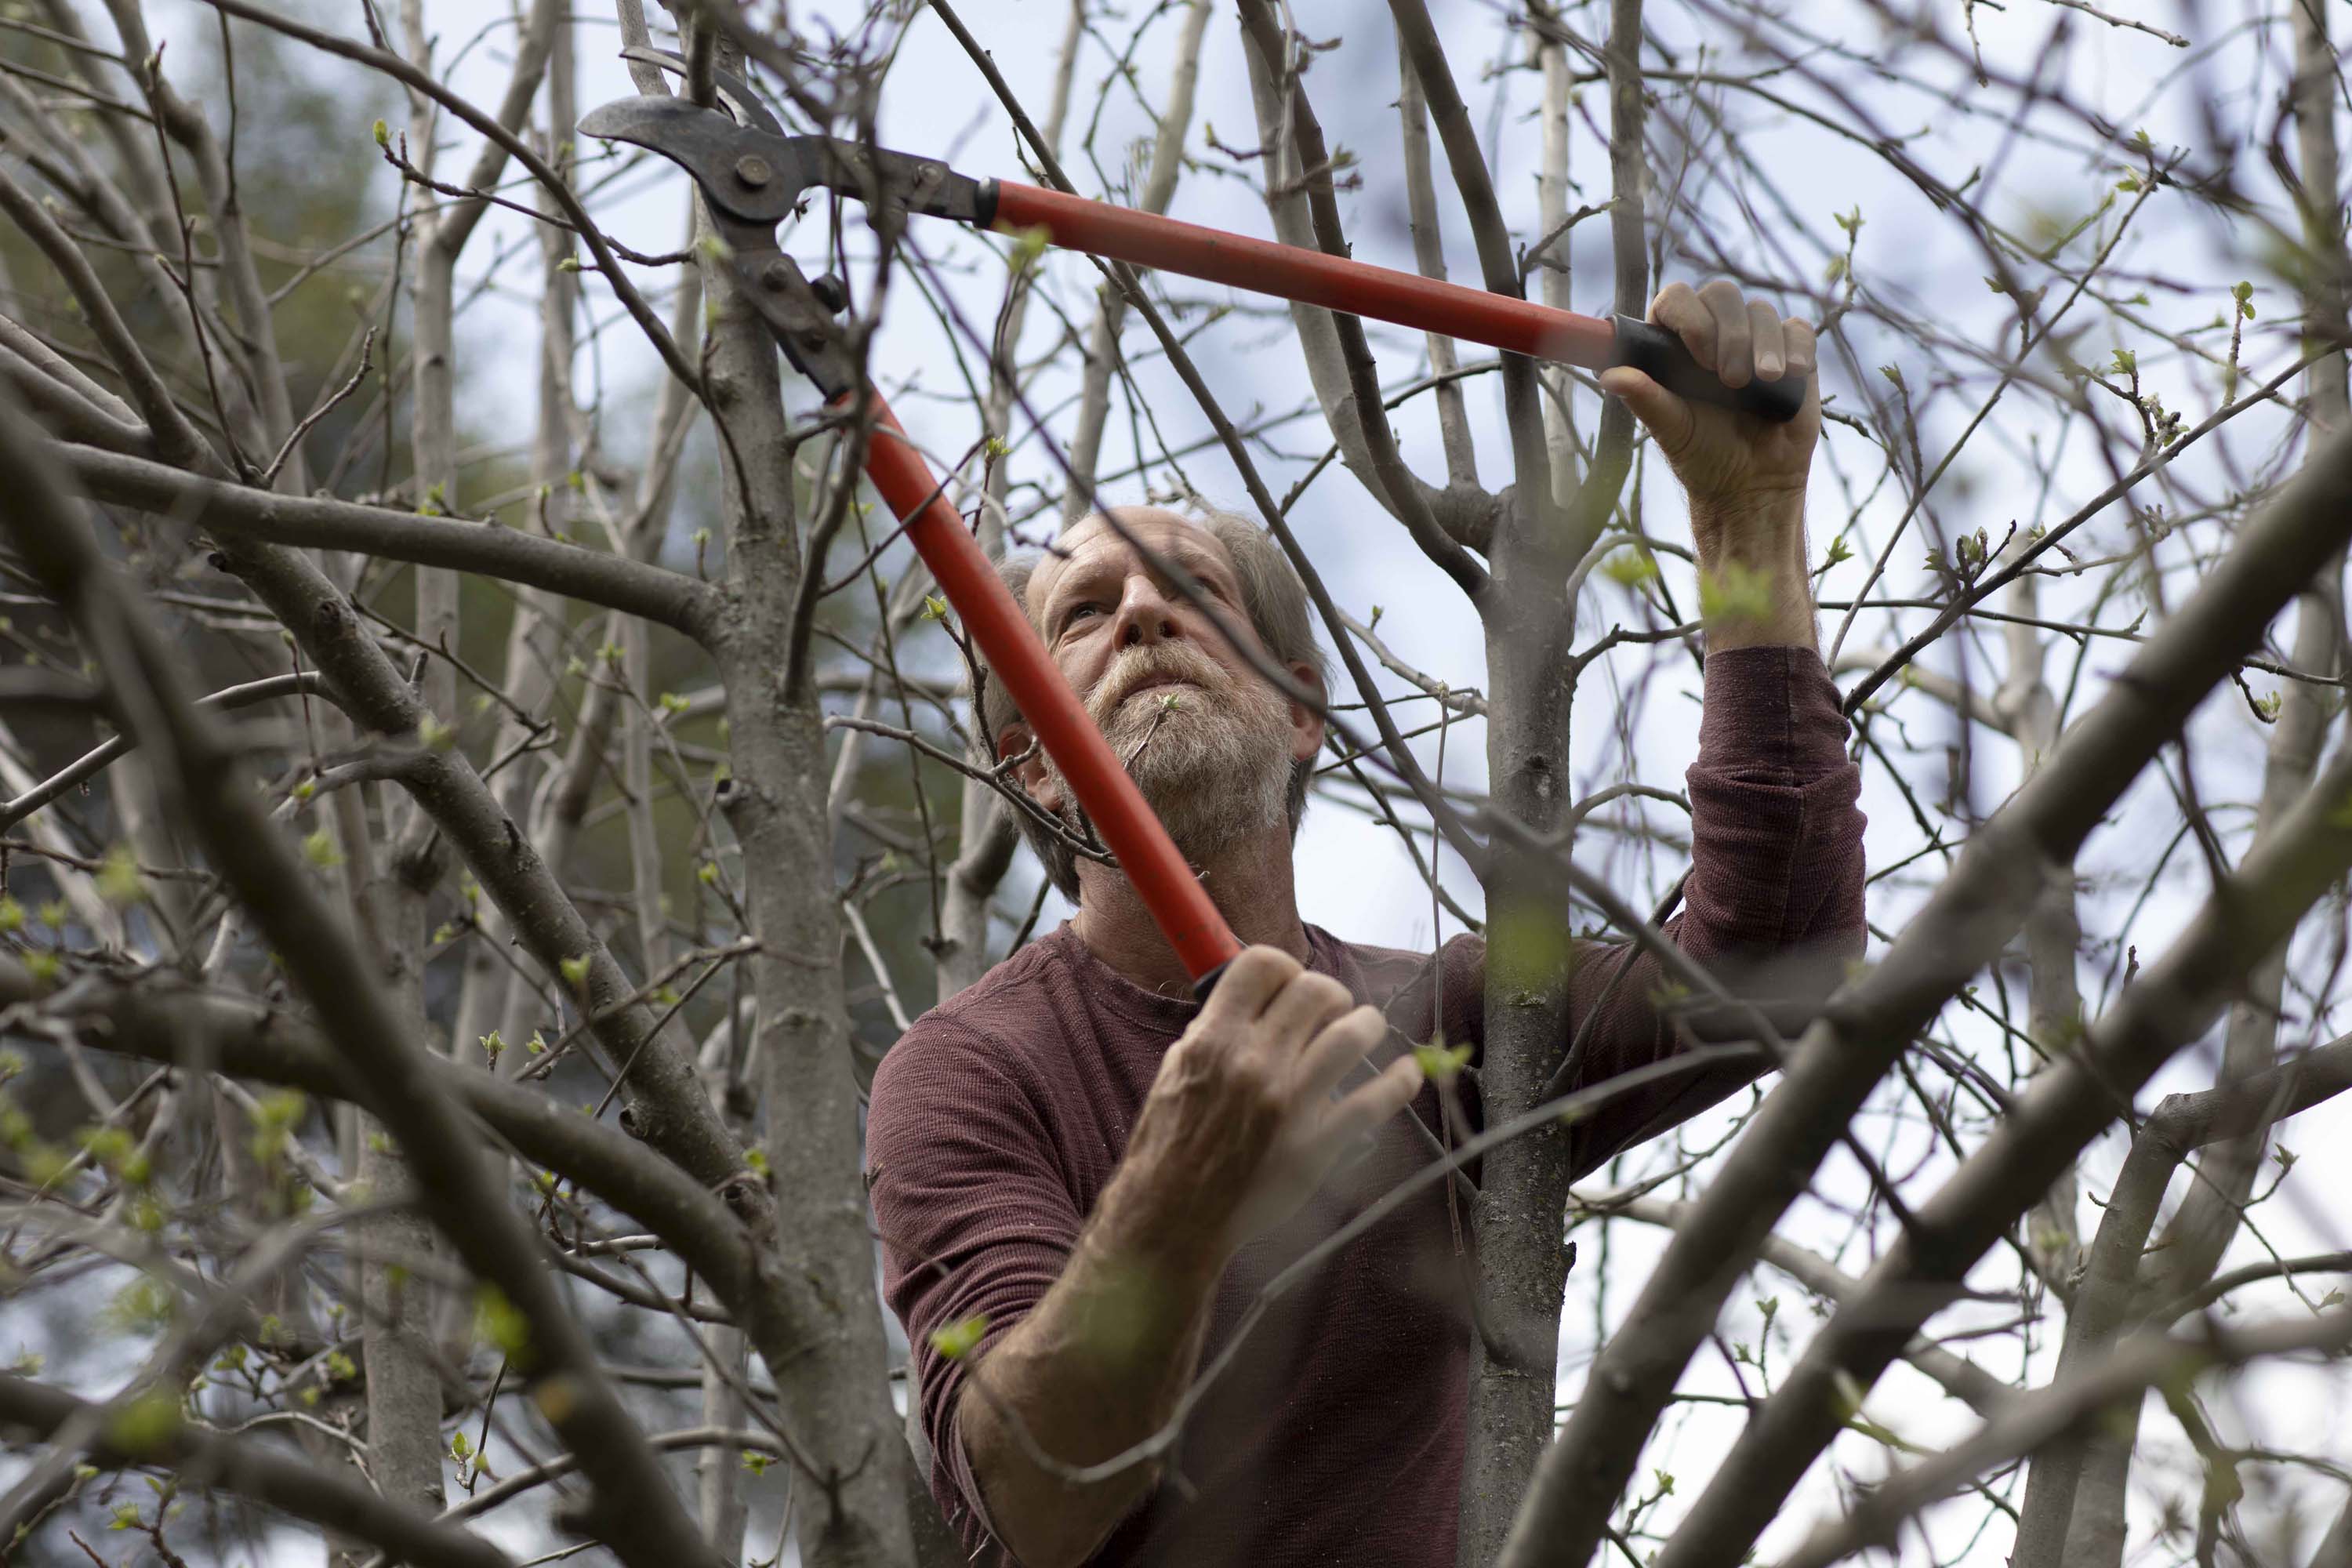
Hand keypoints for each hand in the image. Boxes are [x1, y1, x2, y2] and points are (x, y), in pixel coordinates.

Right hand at [1121, 946, 1423, 1263]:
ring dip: (1367, 1025)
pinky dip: (1400, 1082)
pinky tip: (1406, 1073)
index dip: (1285, 968)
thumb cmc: (1169, 1144)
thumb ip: (1215, 1031)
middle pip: (1315, 990)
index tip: (1291, 985)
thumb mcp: (1177, 1071)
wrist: (1172, 1216)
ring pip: (1351, 1035)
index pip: (1263, 965)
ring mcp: (1289, 1104)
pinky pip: (1374, 1102)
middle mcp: (1253, 1063)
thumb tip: (1252, 1002)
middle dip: (1330, 995)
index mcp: (1214, 1039)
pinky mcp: (1316, 1146)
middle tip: (1331, 1012)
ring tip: (1365, 1030)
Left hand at [1598, 280, 1821, 522]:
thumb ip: (1645, 398)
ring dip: (1761, 344)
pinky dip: (1794, 348)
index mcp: (1676, 344)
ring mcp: (1755, 341)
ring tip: (1760, 382)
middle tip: (1727, 378)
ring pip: (1760, 311)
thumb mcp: (1671, 428)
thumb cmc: (1703, 455)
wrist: (1751, 485)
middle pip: (1721, 294)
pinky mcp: (1792, 355)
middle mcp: (1714, 333)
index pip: (1676, 299)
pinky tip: (1788, 375)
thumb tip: (1610, 376)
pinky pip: (1797, 331)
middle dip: (1728, 332)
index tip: (1698, 355)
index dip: (1688, 317)